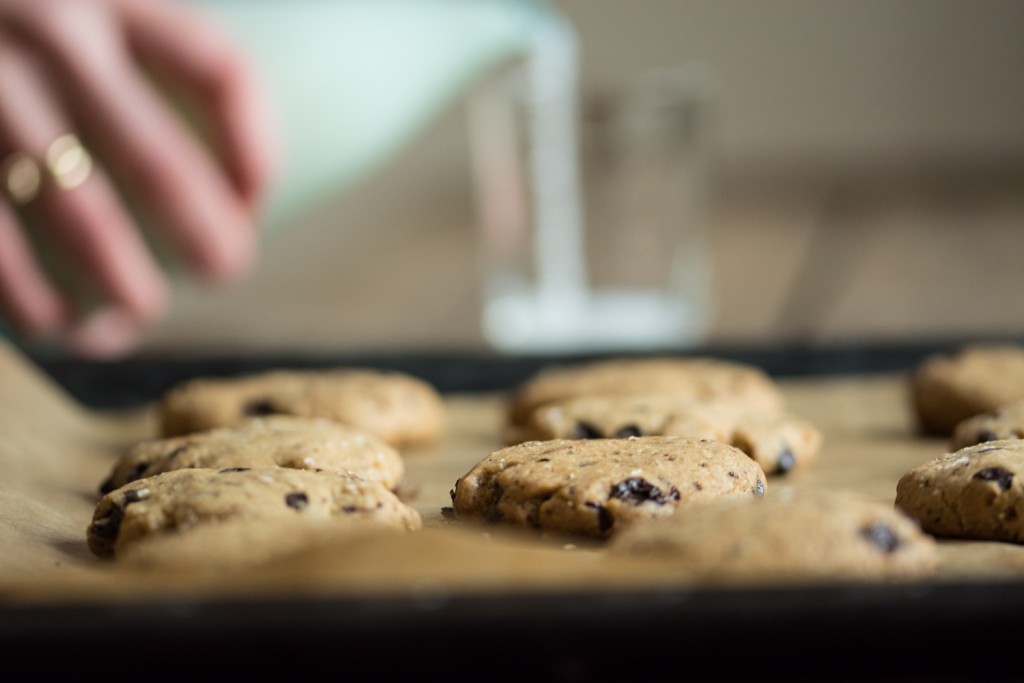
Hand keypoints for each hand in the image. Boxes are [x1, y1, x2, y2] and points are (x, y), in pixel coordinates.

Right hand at [0, 0, 277, 356]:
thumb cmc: (21, 19)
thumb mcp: (87, 6)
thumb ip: (143, 57)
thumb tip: (219, 190)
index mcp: (112, 0)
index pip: (221, 73)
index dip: (256, 146)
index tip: (256, 198)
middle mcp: (55, 35)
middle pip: (159, 160)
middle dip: (204, 234)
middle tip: (223, 271)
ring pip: (78, 211)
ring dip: (120, 278)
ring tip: (141, 311)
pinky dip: (28, 292)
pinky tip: (54, 322)